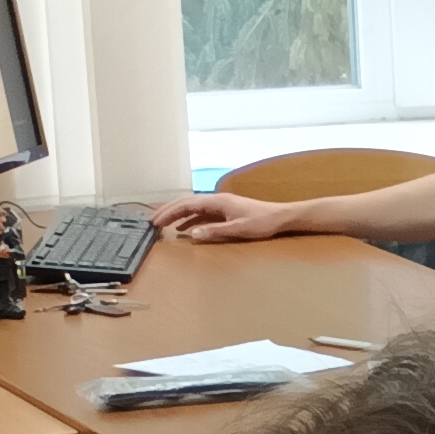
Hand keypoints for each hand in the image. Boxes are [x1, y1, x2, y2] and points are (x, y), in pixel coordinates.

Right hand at [151, 191, 291, 242]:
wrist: (281, 217)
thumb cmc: (263, 222)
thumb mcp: (239, 229)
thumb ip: (215, 231)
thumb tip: (192, 233)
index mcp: (217, 201)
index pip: (187, 204)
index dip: (169, 212)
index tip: (156, 221)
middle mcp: (216, 200)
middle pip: (186, 203)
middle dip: (168, 211)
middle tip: (153, 222)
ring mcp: (220, 205)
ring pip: (193, 208)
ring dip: (177, 215)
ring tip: (163, 225)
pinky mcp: (225, 211)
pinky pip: (202, 214)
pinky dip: (190, 219)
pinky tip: (184, 228)